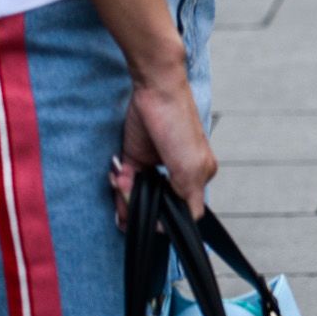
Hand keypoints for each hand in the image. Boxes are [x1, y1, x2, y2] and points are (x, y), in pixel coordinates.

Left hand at [121, 72, 215, 219]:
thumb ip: (190, 198)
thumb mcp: (191, 167)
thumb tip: (188, 222)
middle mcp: (178, 174)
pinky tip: (119, 174)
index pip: (179, 211)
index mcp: (198, 176)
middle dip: (137, 204)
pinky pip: (124, 182)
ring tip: (122, 178)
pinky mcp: (136, 158)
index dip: (160, 216)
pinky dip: (118, 183)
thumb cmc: (178, 124)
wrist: (154, 92)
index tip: (147, 211)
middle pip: (155, 205)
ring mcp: (156, 166)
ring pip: (137, 196)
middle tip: (129, 188)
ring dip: (125, 193)